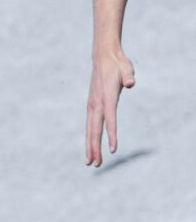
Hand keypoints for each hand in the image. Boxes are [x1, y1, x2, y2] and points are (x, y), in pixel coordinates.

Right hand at [88, 48, 136, 166]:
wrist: (103, 57)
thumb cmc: (118, 64)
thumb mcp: (127, 68)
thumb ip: (129, 76)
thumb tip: (130, 84)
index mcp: (106, 97)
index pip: (109, 119)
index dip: (112, 134)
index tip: (113, 150)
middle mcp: (96, 104)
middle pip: (94, 129)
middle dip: (94, 148)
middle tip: (95, 164)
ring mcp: (92, 105)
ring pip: (90, 130)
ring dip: (90, 146)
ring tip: (91, 162)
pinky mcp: (92, 106)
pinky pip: (91, 125)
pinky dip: (90, 137)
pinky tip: (92, 147)